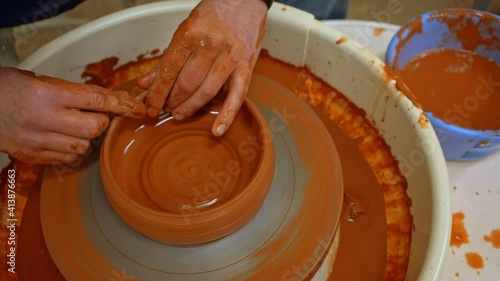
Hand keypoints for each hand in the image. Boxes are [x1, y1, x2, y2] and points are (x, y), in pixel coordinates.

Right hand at [0, 67, 145, 163]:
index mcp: (49, 94)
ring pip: (83, 146)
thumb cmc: (7, 88)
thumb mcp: (40, 80)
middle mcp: (45, 118)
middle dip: (102, 122)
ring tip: (73, 126)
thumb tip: (104, 102)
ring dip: (87, 137)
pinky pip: (67, 158)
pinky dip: (72, 150)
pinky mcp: (32, 155)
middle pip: (95, 128)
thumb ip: (71, 93)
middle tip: (94, 115)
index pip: (98, 100)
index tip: (137, 108)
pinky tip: (63, 139)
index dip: (122, 105)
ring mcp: (38, 140)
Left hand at [138, 0, 267, 135]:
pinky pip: (237, 95)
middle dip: (172, 101)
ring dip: (190, 107)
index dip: (157, 93)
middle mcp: (210, 45)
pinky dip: (227, 114)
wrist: (244, 0)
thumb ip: (165, 59)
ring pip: (206, 91)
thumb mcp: (184, 31)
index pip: (168, 71)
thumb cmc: (212, 15)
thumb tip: (144, 84)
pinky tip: (217, 130)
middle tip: (165, 109)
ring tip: (179, 114)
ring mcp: (230, 56)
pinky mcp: (246, 65)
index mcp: (190, 34)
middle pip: (186, 83)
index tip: (149, 106)